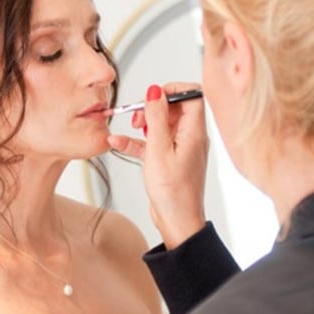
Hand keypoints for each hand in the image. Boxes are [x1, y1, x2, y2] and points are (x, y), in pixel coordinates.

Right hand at [107, 82, 208, 248]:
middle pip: (175, 107)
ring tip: (131, 128)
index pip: (192, 95)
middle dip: (154, 107)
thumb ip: (156, 118)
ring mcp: (181, 149)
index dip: (172, 90)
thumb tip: (155, 91)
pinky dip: (138, 141)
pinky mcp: (170, 160)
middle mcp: (191, 138)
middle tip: (140, 117)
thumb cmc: (174, 194)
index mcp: (194, 132)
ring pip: (162, 125)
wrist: (178, 222)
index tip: (153, 97)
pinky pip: (153, 143)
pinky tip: (119, 142)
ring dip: (145, 124)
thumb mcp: (159, 150)